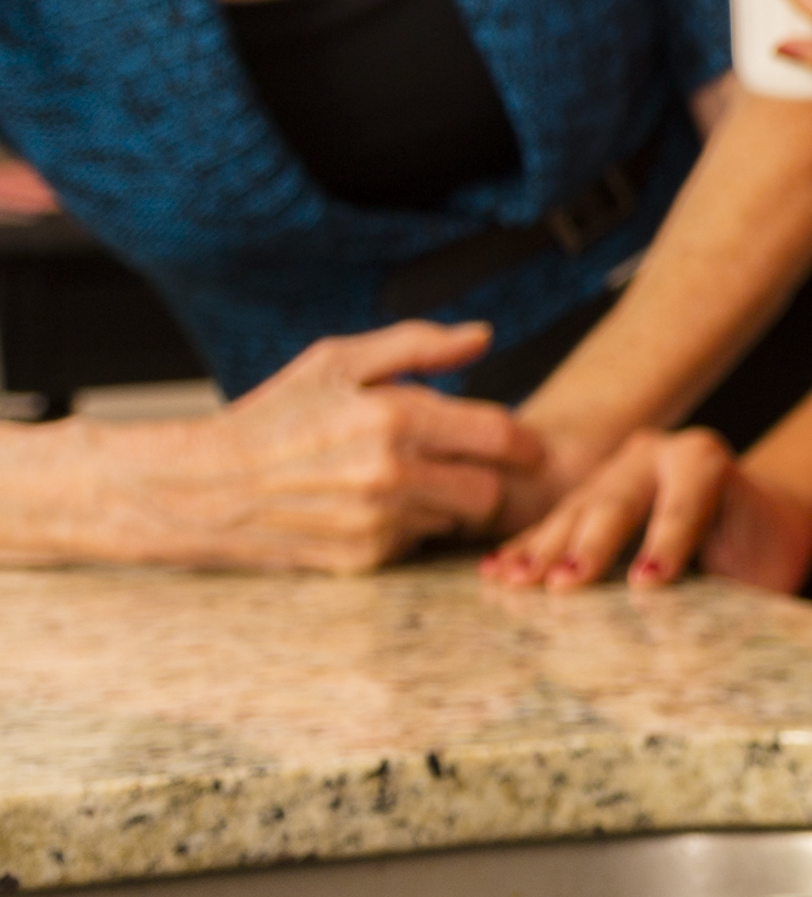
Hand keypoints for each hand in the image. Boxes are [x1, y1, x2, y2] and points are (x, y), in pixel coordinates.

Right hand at [93, 322, 540, 571]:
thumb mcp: (337, 360)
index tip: (523, 443)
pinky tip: (377, 506)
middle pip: (492, 489)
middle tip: (469, 465)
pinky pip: (416, 544)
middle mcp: (390, 475)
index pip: (501, 434)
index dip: (522, 441)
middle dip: (489, 477)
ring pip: (455, 519)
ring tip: (410, 481)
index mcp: (392, 417)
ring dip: (447, 502)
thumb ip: (417, 344)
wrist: (202, 487)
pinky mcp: (361, 559)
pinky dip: (409, 527)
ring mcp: (376, 523)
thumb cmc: (275, 415)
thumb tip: (483, 336)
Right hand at [485, 425, 811, 594]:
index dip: (666, 541)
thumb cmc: (762, 549)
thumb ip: (741, 591)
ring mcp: (615, 469)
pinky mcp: (587, 492)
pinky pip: (551, 522)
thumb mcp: (767, 570)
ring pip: (576, 511)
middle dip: (589, 545)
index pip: (683, 503)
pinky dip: (526, 549)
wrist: (757, 516)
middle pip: (618, 502)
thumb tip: (706, 647)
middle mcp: (656, 454)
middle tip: (563, 585)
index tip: (647, 581)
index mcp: (705, 462)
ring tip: (514, 584)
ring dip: (543, 551)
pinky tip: (496, 573)